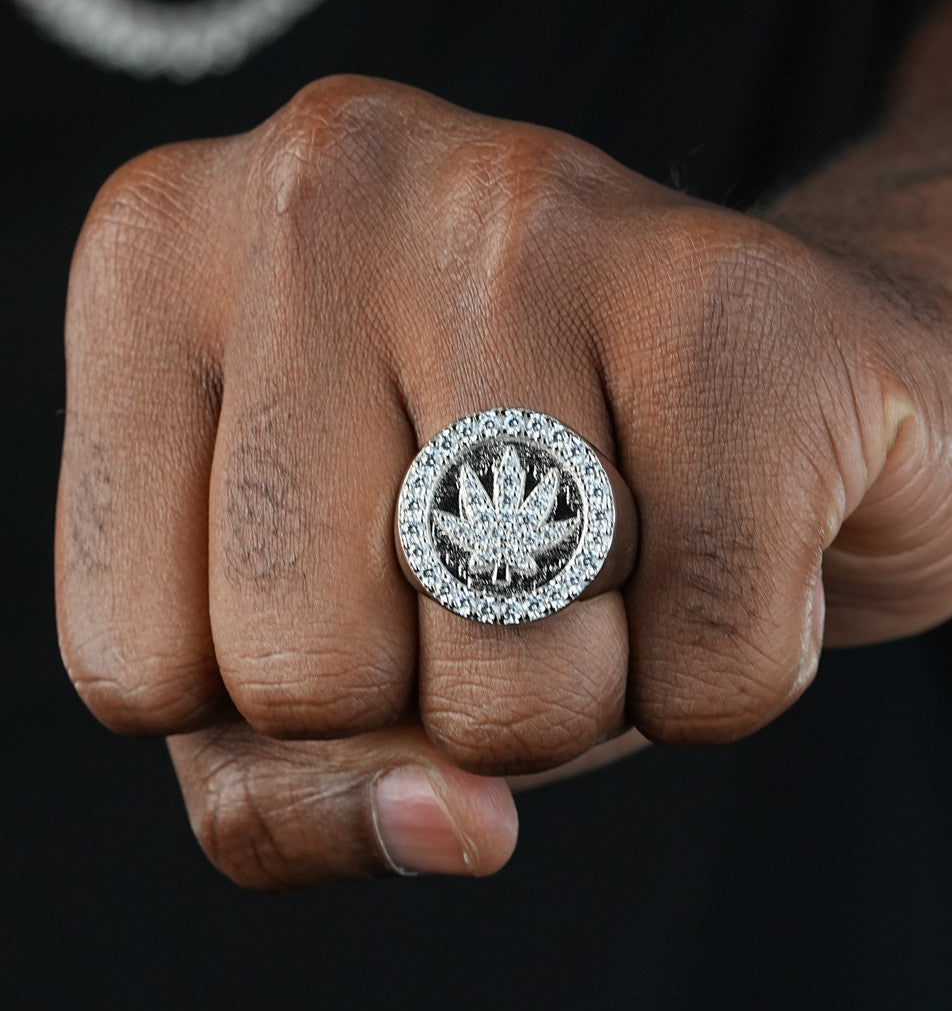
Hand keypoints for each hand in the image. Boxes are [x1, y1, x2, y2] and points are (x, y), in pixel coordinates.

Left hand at [56, 75, 951, 885]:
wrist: (757, 373)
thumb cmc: (505, 510)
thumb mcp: (319, 650)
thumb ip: (287, 794)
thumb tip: (446, 825)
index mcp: (156, 257)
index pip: (135, 664)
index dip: (274, 701)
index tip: (365, 578)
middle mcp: (321, 185)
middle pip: (300, 672)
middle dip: (431, 698)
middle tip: (509, 557)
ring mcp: (530, 211)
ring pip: (507, 690)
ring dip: (590, 685)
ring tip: (626, 532)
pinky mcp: (735, 295)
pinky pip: (711, 670)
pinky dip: (744, 666)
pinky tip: (739, 517)